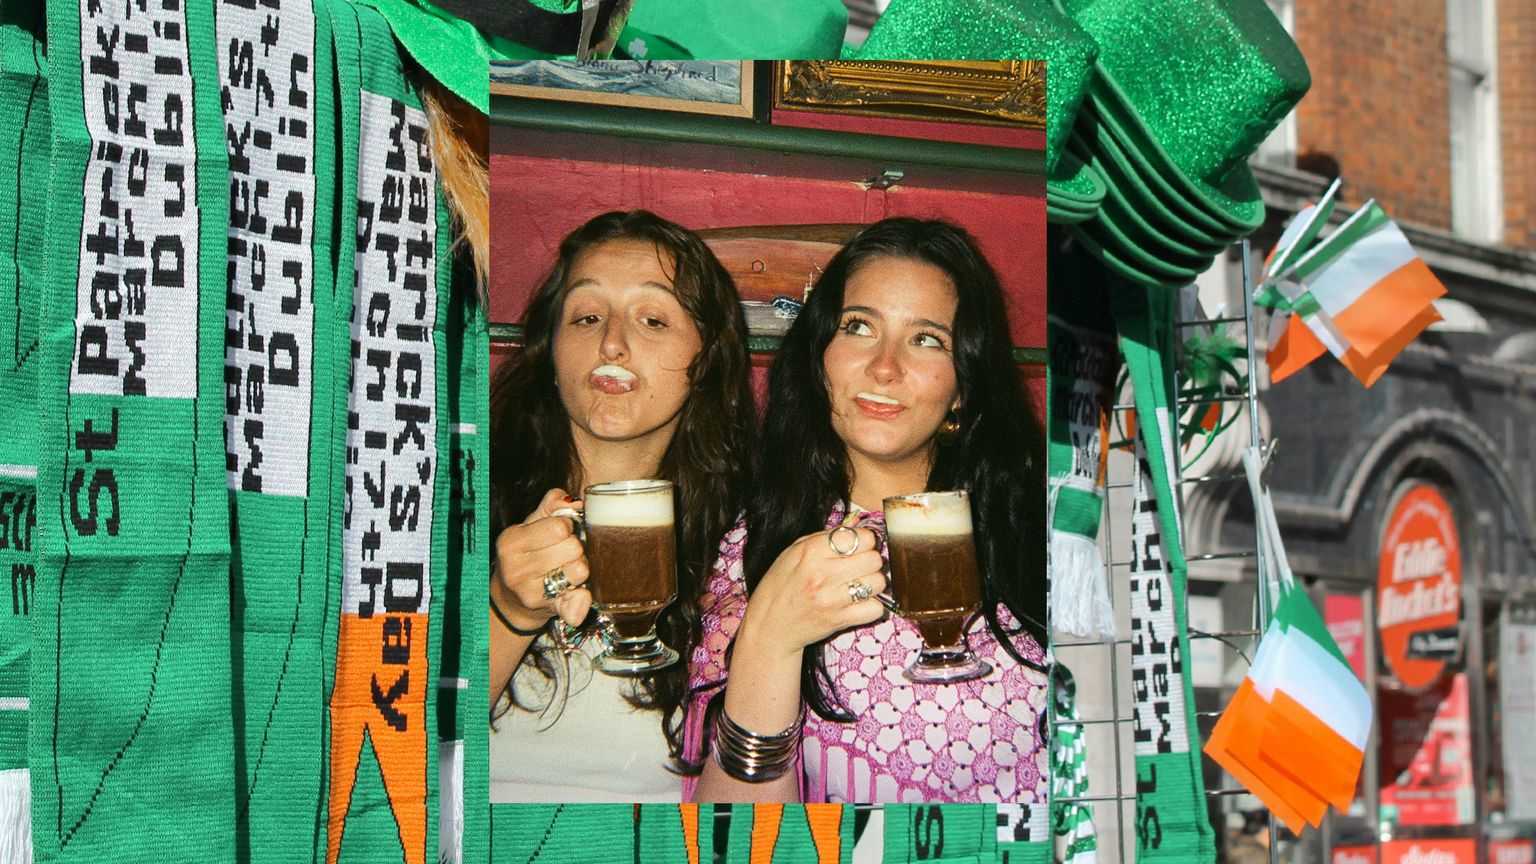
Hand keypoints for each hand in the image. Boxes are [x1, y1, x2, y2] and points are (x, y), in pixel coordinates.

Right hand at [491, 488, 591, 633]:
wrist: (510, 598)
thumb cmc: (526, 553)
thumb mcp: (531, 524)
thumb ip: (552, 505)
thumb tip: (576, 502)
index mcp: (511, 542)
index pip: (558, 526)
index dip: (568, 526)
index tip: (561, 532)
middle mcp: (517, 569)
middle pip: (573, 548)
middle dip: (576, 547)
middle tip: (566, 552)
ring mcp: (531, 593)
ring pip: (580, 571)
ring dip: (581, 567)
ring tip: (569, 568)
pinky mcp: (548, 611)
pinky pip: (576, 606)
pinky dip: (582, 601)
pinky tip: (579, 594)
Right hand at [736, 526, 886, 659]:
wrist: (770, 624)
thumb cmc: (781, 584)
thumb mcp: (794, 550)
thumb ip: (827, 536)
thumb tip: (858, 524)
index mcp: (812, 551)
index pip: (861, 537)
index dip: (865, 540)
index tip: (859, 546)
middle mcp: (824, 574)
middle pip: (874, 559)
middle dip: (870, 560)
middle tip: (859, 565)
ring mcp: (833, 599)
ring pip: (878, 583)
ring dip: (872, 583)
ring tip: (858, 584)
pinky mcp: (840, 620)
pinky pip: (876, 609)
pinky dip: (872, 606)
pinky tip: (859, 603)